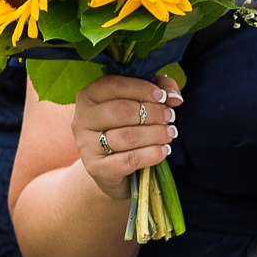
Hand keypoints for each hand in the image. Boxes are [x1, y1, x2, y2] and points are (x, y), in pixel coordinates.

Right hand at [72, 72, 180, 202]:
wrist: (111, 170)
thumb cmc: (125, 129)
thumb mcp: (139, 104)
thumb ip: (158, 90)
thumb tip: (175, 96)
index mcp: (88, 96)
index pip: (115, 85)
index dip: (142, 89)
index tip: (163, 97)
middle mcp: (82, 119)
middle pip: (121, 111)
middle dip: (152, 113)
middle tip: (170, 117)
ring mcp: (86, 145)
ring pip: (127, 136)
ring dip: (155, 134)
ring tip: (170, 133)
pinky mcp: (96, 168)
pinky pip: (130, 159)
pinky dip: (152, 154)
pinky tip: (164, 151)